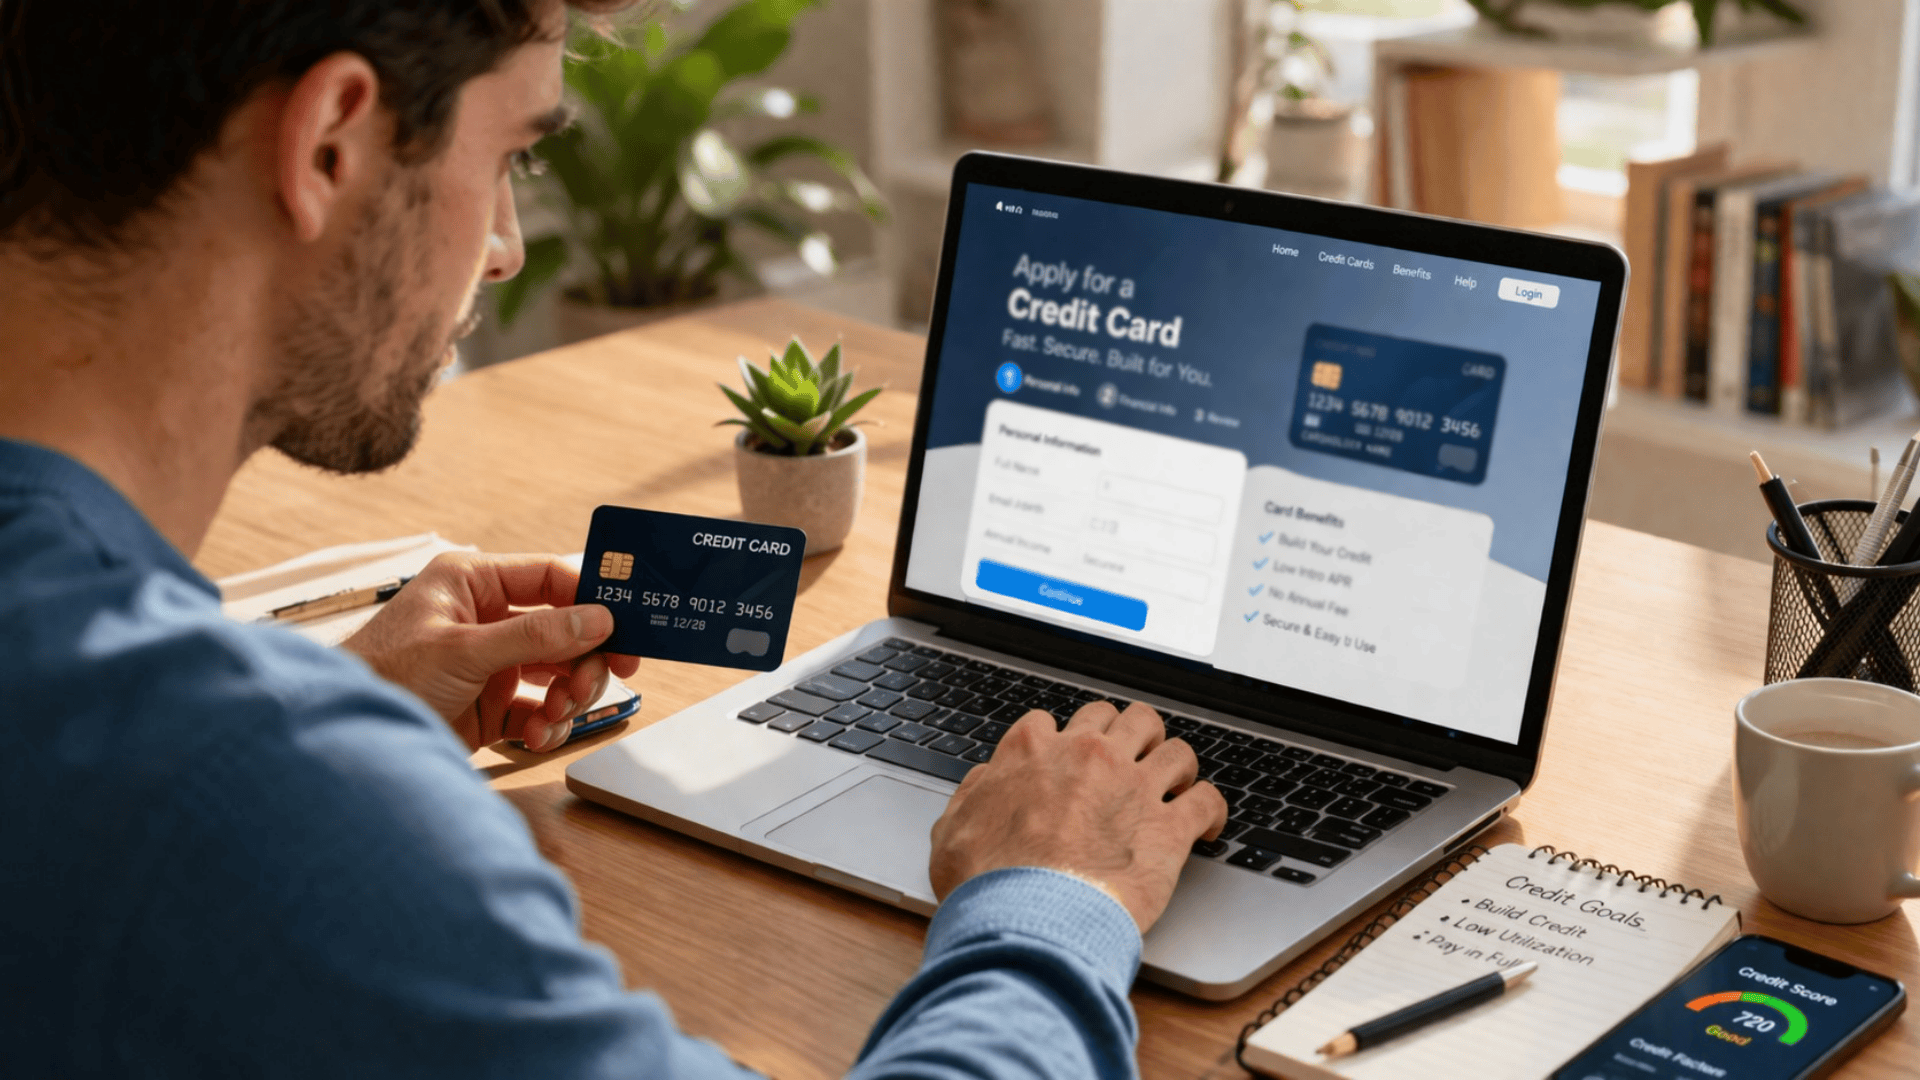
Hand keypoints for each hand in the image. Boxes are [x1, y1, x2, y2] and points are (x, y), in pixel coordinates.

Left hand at [340, 553, 640, 752]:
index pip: (550, 578)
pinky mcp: (490, 707)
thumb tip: (598, 619)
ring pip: (558, 672)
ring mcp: (490, 664)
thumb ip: (535, 635)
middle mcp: (486, 619)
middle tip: (590, 685)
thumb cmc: (381, 678)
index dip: (592, 600)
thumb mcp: (462, 651)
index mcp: (473, 584)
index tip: (627, 626)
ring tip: (555, 715)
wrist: (346, 740)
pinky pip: (540, 710)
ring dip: (568, 696)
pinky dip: (547, 725)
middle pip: (565, 631)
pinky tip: (535, 736)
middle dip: (583, 661)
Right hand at [928, 701, 1226, 933]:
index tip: (1067, 760)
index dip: (1062, 740)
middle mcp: (1089, 756)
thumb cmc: (987, 883)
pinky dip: (1212, 810)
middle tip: (1128, 760)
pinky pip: (1208, 800)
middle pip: (1122, 718)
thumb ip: (973, 796)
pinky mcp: (1169, 827)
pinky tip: (1208, 825)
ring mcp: (1133, 787)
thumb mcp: (952, 830)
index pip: (1053, 721)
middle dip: (1126, 735)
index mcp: (1033, 751)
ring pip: (1174, 747)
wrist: (1028, 920)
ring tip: (1174, 783)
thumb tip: (986, 782)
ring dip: (1176, 764)